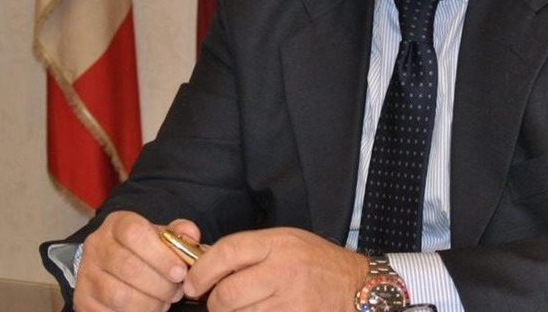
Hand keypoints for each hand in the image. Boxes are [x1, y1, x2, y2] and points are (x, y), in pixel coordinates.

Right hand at [73, 211, 200, 311]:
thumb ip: (178, 233)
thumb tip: (191, 234)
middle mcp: (96, 246)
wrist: (109, 264)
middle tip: (176, 292)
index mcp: (117, 224)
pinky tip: (147, 309)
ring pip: (120, 295)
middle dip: (161, 285)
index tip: (180, 272)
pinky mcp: (82, 300)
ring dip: (150, 303)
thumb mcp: (159, 235)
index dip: (161, 255)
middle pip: (129, 267)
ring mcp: (86, 274)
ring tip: (164, 302)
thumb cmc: (142, 249)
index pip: (135, 233)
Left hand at [184, 227, 368, 311]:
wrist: (355, 286)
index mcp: (278, 243)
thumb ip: (250, 251)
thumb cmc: (316, 262)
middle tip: (216, 302)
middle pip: (228, 293)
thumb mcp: (286, 241)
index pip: (227, 252)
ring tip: (244, 307)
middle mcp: (283, 270)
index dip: (201, 270)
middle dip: (214, 302)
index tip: (191, 282)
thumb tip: (205, 264)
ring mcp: (290, 301)